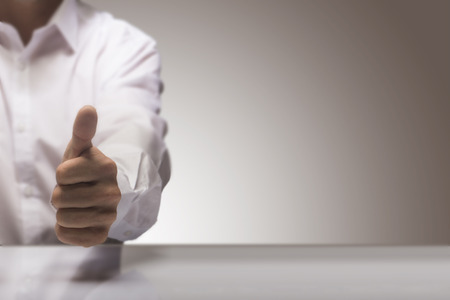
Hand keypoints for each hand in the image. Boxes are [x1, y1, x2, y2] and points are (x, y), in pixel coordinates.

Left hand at [51, 106, 120, 246]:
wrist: (101, 196)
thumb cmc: (85, 171)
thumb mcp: (81, 150)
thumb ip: (82, 130)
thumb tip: (88, 108)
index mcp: (107, 167)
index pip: (61, 173)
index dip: (62, 174)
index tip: (75, 174)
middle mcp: (112, 192)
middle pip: (59, 198)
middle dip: (60, 194)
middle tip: (74, 191)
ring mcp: (110, 215)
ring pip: (63, 217)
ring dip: (62, 211)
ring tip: (76, 205)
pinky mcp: (102, 234)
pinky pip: (68, 235)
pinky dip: (65, 230)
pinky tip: (76, 221)